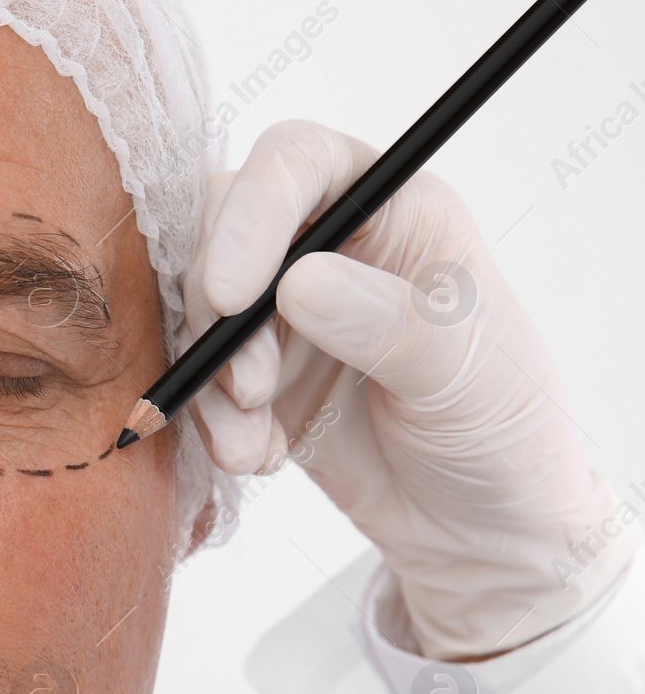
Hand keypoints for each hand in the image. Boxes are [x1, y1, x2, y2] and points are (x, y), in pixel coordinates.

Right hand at [185, 119, 636, 659]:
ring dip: (209, 381)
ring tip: (255, 446)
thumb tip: (298, 283)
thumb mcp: (465, 376)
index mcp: (394, 210)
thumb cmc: (501, 433)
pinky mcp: (251, 373)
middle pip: (220, 228)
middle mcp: (327, 245)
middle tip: (251, 390)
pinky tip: (259, 457)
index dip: (248, 215)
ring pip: (195, 307)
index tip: (230, 295)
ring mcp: (282, 310)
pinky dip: (210, 421)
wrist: (478, 530)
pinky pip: (194, 374)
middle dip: (218, 314)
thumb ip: (389, 324)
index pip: (296, 163)